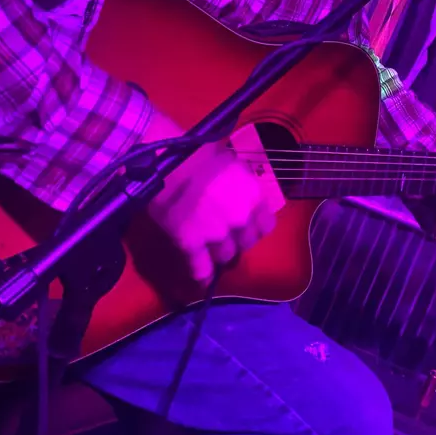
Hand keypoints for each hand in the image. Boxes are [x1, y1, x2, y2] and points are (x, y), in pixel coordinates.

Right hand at [144, 115, 282, 284]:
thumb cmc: (201, 154)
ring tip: (208, 246)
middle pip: (246, 243)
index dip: (255, 226)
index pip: (266, 226)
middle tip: (224, 233)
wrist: (169, 160)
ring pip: (225, 256)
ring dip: (218, 252)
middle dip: (237, 239)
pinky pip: (201, 268)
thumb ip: (243, 188)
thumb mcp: (233, 166)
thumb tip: (242, 199)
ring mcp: (217, 234)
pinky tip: (202, 280)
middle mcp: (241, 219)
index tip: (246, 225)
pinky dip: (202, 275)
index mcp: (254, 197)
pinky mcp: (191, 244)